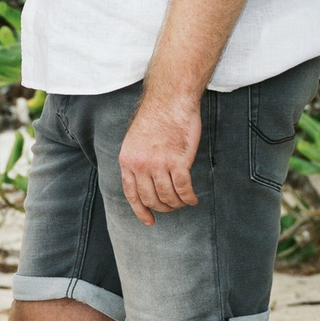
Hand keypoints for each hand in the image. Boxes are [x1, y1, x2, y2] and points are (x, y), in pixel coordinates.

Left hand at [116, 95, 201, 225]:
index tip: (149, 220)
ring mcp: (158, 164)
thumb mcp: (135, 140)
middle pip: (151, 198)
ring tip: (184, 201)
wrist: (170, 100)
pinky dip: (189, 197)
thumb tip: (143, 181)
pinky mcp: (178, 162)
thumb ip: (137, 160)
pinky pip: (183, 189)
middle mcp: (140, 165)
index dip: (141, 210)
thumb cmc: (156, 117)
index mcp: (127, 160)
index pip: (132, 194)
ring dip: (177, 203)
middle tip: (173, 206)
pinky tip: (193, 198)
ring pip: (168, 197)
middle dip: (163, 207)